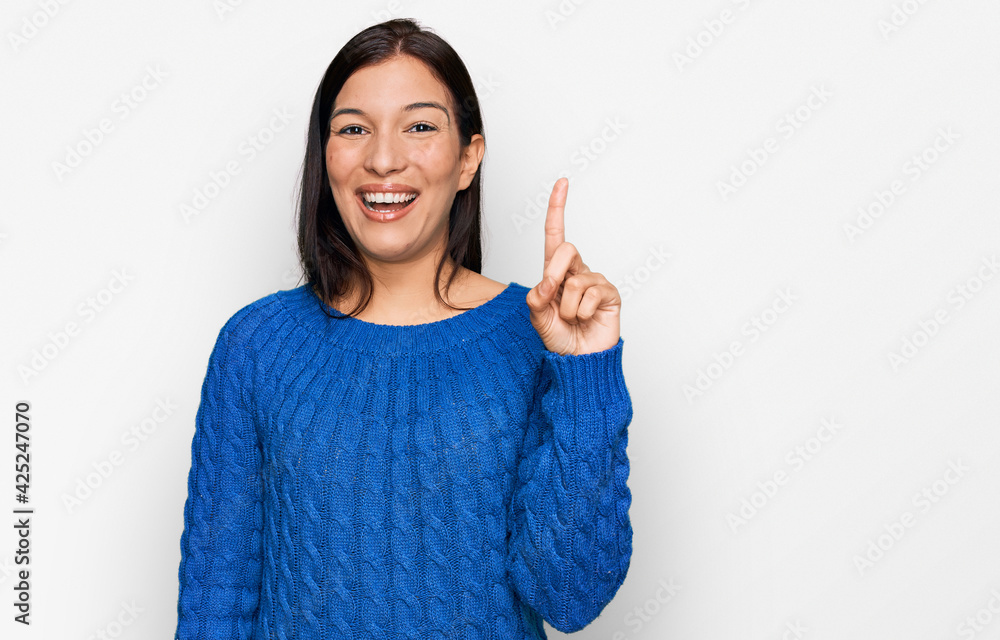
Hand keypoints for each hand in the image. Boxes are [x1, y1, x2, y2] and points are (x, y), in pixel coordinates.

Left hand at [526, 177, 621, 355]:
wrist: (579, 360)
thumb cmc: (560, 337)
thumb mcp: (538, 317)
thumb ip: (537, 298)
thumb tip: (548, 282)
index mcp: (556, 272)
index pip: (556, 234)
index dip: (558, 208)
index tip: (562, 183)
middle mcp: (576, 272)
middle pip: (566, 249)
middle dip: (554, 273)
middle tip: (552, 297)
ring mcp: (595, 282)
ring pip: (575, 281)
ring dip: (566, 307)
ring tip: (571, 319)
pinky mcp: (610, 295)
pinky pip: (591, 295)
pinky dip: (581, 313)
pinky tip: (585, 320)